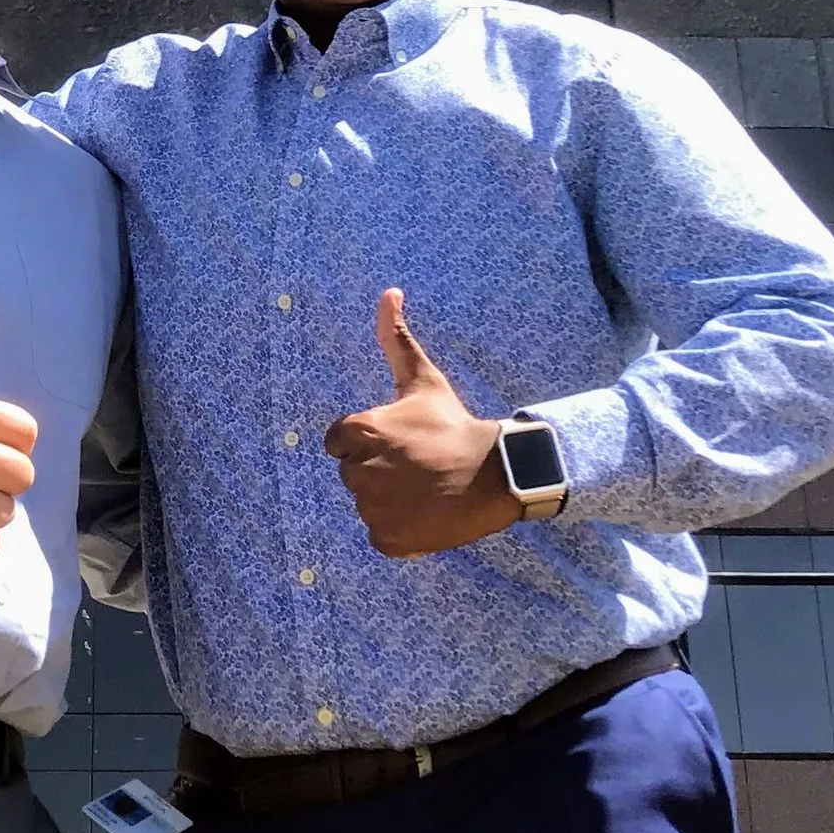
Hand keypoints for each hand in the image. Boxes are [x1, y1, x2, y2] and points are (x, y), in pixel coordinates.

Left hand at [324, 290, 518, 558]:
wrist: (495, 474)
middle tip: (415, 465)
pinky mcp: (388, 539)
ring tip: (423, 488)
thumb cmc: (453, 424)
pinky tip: (424, 513)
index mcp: (359, 431)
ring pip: (367, 504)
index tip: (399, 440)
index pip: (339, 442)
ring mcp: (373, 509)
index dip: (368, 440)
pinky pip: (381, 535)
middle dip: (378, 470)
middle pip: (353, 473)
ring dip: (389, 500)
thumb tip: (389, 292)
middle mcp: (358, 472)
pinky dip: (399, 529)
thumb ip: (396, 339)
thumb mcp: (423, 379)